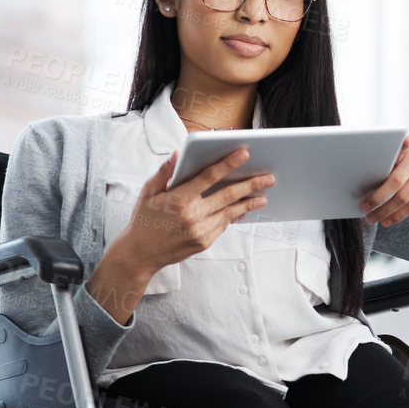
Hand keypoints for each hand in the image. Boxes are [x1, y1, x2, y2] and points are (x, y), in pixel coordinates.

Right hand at [121, 147, 273, 272]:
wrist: (141, 253)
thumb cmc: (143, 219)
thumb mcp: (147, 192)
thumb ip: (164, 172)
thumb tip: (178, 154)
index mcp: (179, 199)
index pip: (208, 177)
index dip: (227, 164)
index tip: (243, 154)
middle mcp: (192, 215)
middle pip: (227, 196)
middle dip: (250, 185)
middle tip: (268, 178)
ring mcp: (200, 231)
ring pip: (230, 212)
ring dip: (248, 203)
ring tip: (263, 196)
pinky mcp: (204, 242)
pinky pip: (223, 225)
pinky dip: (234, 216)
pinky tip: (243, 209)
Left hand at [360, 130, 408, 227]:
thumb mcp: (406, 146)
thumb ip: (391, 157)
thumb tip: (367, 178)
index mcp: (408, 148)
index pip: (390, 169)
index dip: (377, 187)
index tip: (363, 198)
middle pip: (397, 186)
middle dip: (378, 201)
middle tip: (364, 210)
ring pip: (406, 199)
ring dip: (387, 212)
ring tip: (375, 218)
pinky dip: (400, 215)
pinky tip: (389, 220)